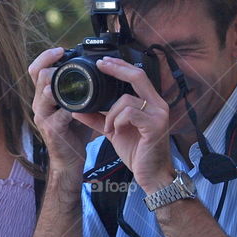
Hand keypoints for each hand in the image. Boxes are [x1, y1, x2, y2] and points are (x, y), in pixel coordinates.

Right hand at [29, 47, 96, 185]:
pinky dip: (73, 108)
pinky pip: (60, 113)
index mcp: (44, 95)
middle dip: (53, 65)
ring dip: (59, 84)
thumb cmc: (74, 131)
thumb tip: (96, 68)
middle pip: (38, 75)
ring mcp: (43, 116)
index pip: (36, 69)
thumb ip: (79, 89)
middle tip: (67, 61)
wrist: (69, 160)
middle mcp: (39, 103)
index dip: (46, 56)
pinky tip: (83, 106)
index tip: (61, 50)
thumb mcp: (75, 105)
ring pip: (46, 92)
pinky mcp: (52, 129)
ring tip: (73, 80)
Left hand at [72, 56, 173, 194]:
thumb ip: (98, 118)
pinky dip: (116, 121)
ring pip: (126, 99)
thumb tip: (77, 110)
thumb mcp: (114, 131)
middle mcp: (158, 105)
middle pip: (137, 76)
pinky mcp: (155, 126)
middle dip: (116, 68)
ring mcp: (159, 115)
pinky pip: (129, 113)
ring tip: (108, 128)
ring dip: (110, 113)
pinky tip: (115, 131)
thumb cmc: (137, 152)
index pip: (137, 76)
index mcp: (150, 103)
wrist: (152, 176)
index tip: (102, 61)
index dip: (120, 65)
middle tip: (100, 65)